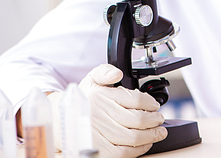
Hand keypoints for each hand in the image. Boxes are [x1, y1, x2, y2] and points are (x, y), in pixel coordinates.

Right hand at [49, 64, 166, 157]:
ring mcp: (99, 134)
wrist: (60, 121)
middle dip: (154, 120)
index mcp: (101, 96)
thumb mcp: (91, 79)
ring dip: (151, 135)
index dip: (149, 103)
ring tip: (158, 132)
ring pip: (133, 137)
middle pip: (137, 119)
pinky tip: (145, 143)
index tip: (155, 105)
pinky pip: (124, 152)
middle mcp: (99, 114)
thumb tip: (116, 73)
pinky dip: (139, 148)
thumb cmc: (81, 100)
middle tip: (160, 119)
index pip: (134, 99)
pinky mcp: (99, 150)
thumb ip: (105, 71)